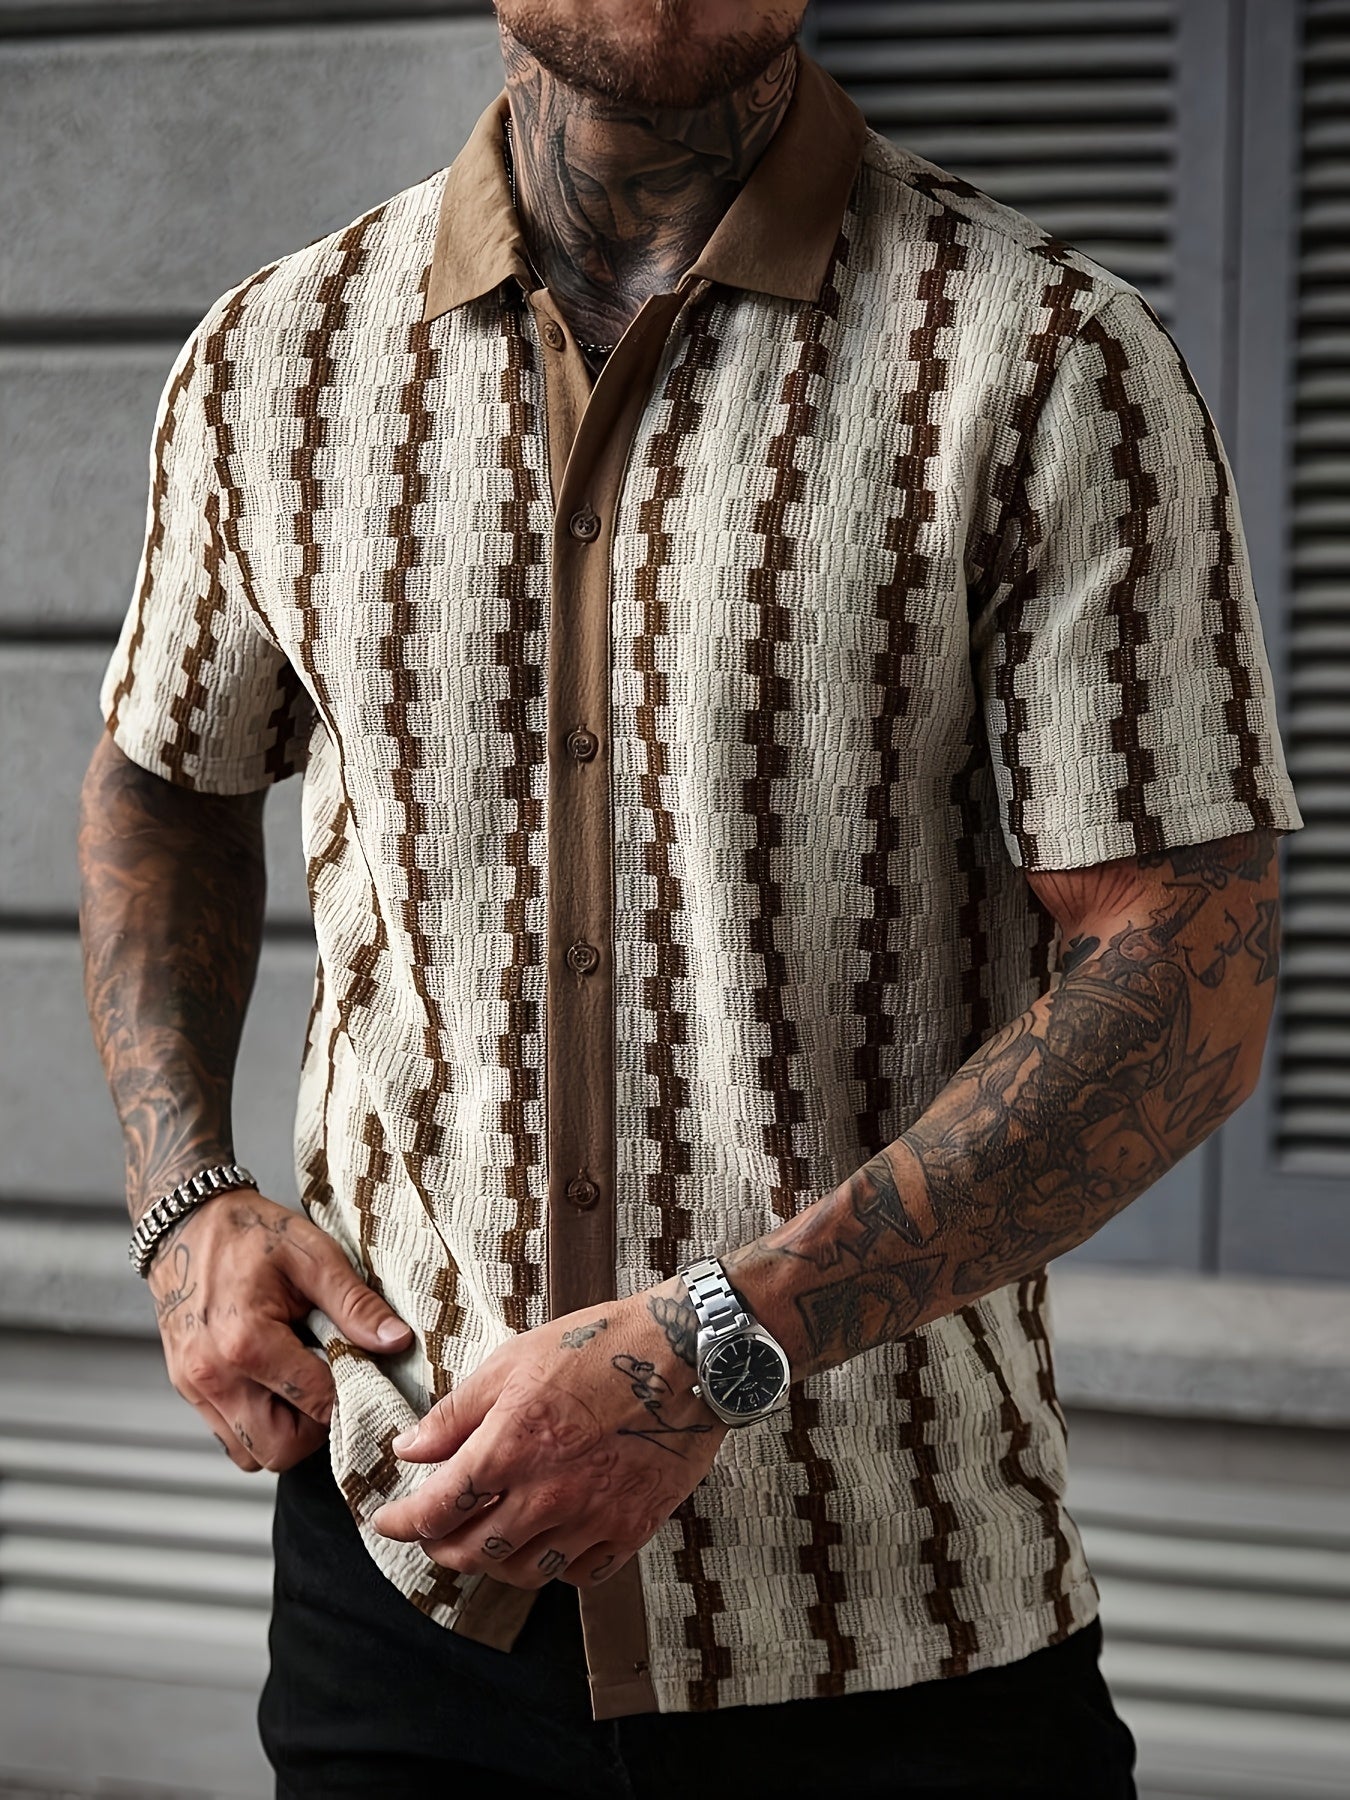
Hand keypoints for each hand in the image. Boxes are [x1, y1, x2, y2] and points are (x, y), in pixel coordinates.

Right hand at [146, 1187, 412, 1471]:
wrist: (187, 1225)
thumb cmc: (250, 1235)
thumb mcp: (314, 1256)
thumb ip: (355, 1304)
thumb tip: (395, 1341)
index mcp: (247, 1341)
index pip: (317, 1403)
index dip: (350, 1392)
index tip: (364, 1372)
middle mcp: (214, 1375)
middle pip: (281, 1449)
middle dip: (317, 1428)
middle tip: (332, 1384)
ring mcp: (195, 1388)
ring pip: (252, 1454)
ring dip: (286, 1432)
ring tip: (302, 1384)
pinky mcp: (188, 1391)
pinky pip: (230, 1438)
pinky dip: (258, 1425)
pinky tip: (275, 1384)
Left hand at [370, 1281, 725, 1589]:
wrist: (687, 1353)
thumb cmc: (600, 1346)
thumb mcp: (515, 1360)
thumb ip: (456, 1412)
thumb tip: (409, 1449)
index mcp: (512, 1444)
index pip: (438, 1508)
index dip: (403, 1523)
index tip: (388, 1523)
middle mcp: (549, 1492)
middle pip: (475, 1553)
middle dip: (442, 1550)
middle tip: (433, 1537)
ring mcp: (594, 1516)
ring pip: (526, 1573)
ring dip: (494, 1565)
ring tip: (487, 1543)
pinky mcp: (633, 1527)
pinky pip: (581, 1574)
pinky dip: (555, 1569)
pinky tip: (547, 1545)